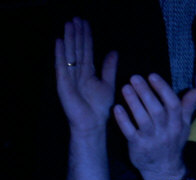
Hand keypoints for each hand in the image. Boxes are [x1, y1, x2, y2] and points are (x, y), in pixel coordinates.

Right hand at [55, 18, 118, 134]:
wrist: (92, 124)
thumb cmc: (100, 108)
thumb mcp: (108, 84)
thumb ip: (109, 68)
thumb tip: (114, 51)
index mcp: (88, 72)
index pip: (86, 50)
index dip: (86, 36)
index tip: (85, 23)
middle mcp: (77, 72)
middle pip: (77, 49)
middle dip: (77, 34)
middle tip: (76, 18)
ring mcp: (69, 76)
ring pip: (70, 54)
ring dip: (69, 39)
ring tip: (69, 24)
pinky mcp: (63, 83)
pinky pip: (61, 66)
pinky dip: (60, 54)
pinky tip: (60, 41)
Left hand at [113, 73, 195, 179]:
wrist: (164, 170)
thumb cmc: (172, 143)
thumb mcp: (183, 127)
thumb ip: (187, 107)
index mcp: (177, 125)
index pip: (173, 105)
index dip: (163, 89)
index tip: (152, 76)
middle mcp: (166, 132)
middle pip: (157, 110)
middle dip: (145, 92)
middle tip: (134, 78)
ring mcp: (152, 140)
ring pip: (143, 120)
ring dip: (133, 102)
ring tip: (125, 88)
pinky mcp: (138, 147)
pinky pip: (130, 132)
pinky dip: (123, 120)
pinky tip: (117, 108)